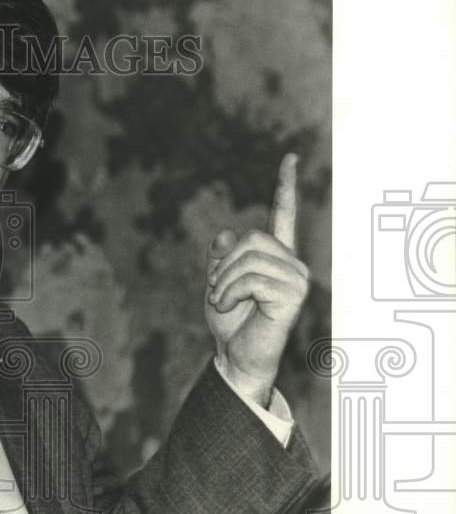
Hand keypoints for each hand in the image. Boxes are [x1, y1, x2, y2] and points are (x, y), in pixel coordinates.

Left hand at [205, 153, 309, 406]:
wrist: (234, 355)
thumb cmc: (229, 321)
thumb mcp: (217, 281)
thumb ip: (221, 255)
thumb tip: (227, 233)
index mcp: (275, 256)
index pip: (282, 214)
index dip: (285, 186)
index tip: (290, 158)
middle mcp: (292, 264)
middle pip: (252, 238)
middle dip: (224, 264)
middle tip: (218, 290)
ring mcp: (297, 279)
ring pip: (249, 258)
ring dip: (224, 281)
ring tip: (223, 301)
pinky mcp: (294, 295)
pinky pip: (251, 278)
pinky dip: (230, 293)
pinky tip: (231, 307)